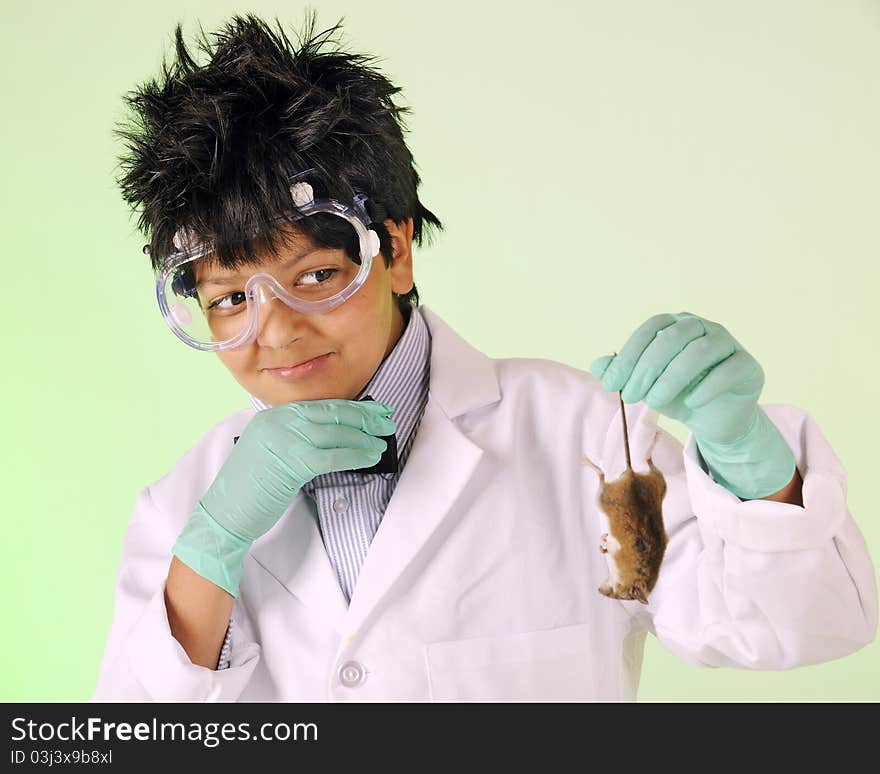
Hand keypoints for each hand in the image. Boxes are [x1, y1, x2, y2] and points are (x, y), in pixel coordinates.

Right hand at [172, 399, 396, 595]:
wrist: (224, 513)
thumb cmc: (250, 489)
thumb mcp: (270, 450)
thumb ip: (296, 437)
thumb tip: (338, 434)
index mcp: (272, 416)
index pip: (321, 406)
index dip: (352, 408)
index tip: (373, 410)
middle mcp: (278, 423)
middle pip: (332, 415)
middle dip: (364, 418)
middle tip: (386, 422)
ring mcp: (283, 441)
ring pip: (336, 434)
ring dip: (364, 438)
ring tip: (381, 443)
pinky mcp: (291, 464)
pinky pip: (332, 456)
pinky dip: (355, 456)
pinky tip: (369, 458)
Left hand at [589, 312, 761, 443]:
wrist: (715, 418)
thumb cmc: (678, 394)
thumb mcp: (646, 386)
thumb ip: (623, 374)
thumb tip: (597, 366)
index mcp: (676, 325)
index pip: (650, 330)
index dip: (628, 355)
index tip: (611, 383)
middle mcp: (702, 327)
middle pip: (672, 338)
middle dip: (646, 368)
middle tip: (630, 396)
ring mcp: (728, 343)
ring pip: (700, 351)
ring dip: (672, 378)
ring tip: (655, 402)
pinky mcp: (747, 365)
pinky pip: (728, 370)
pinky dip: (707, 387)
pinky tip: (691, 403)